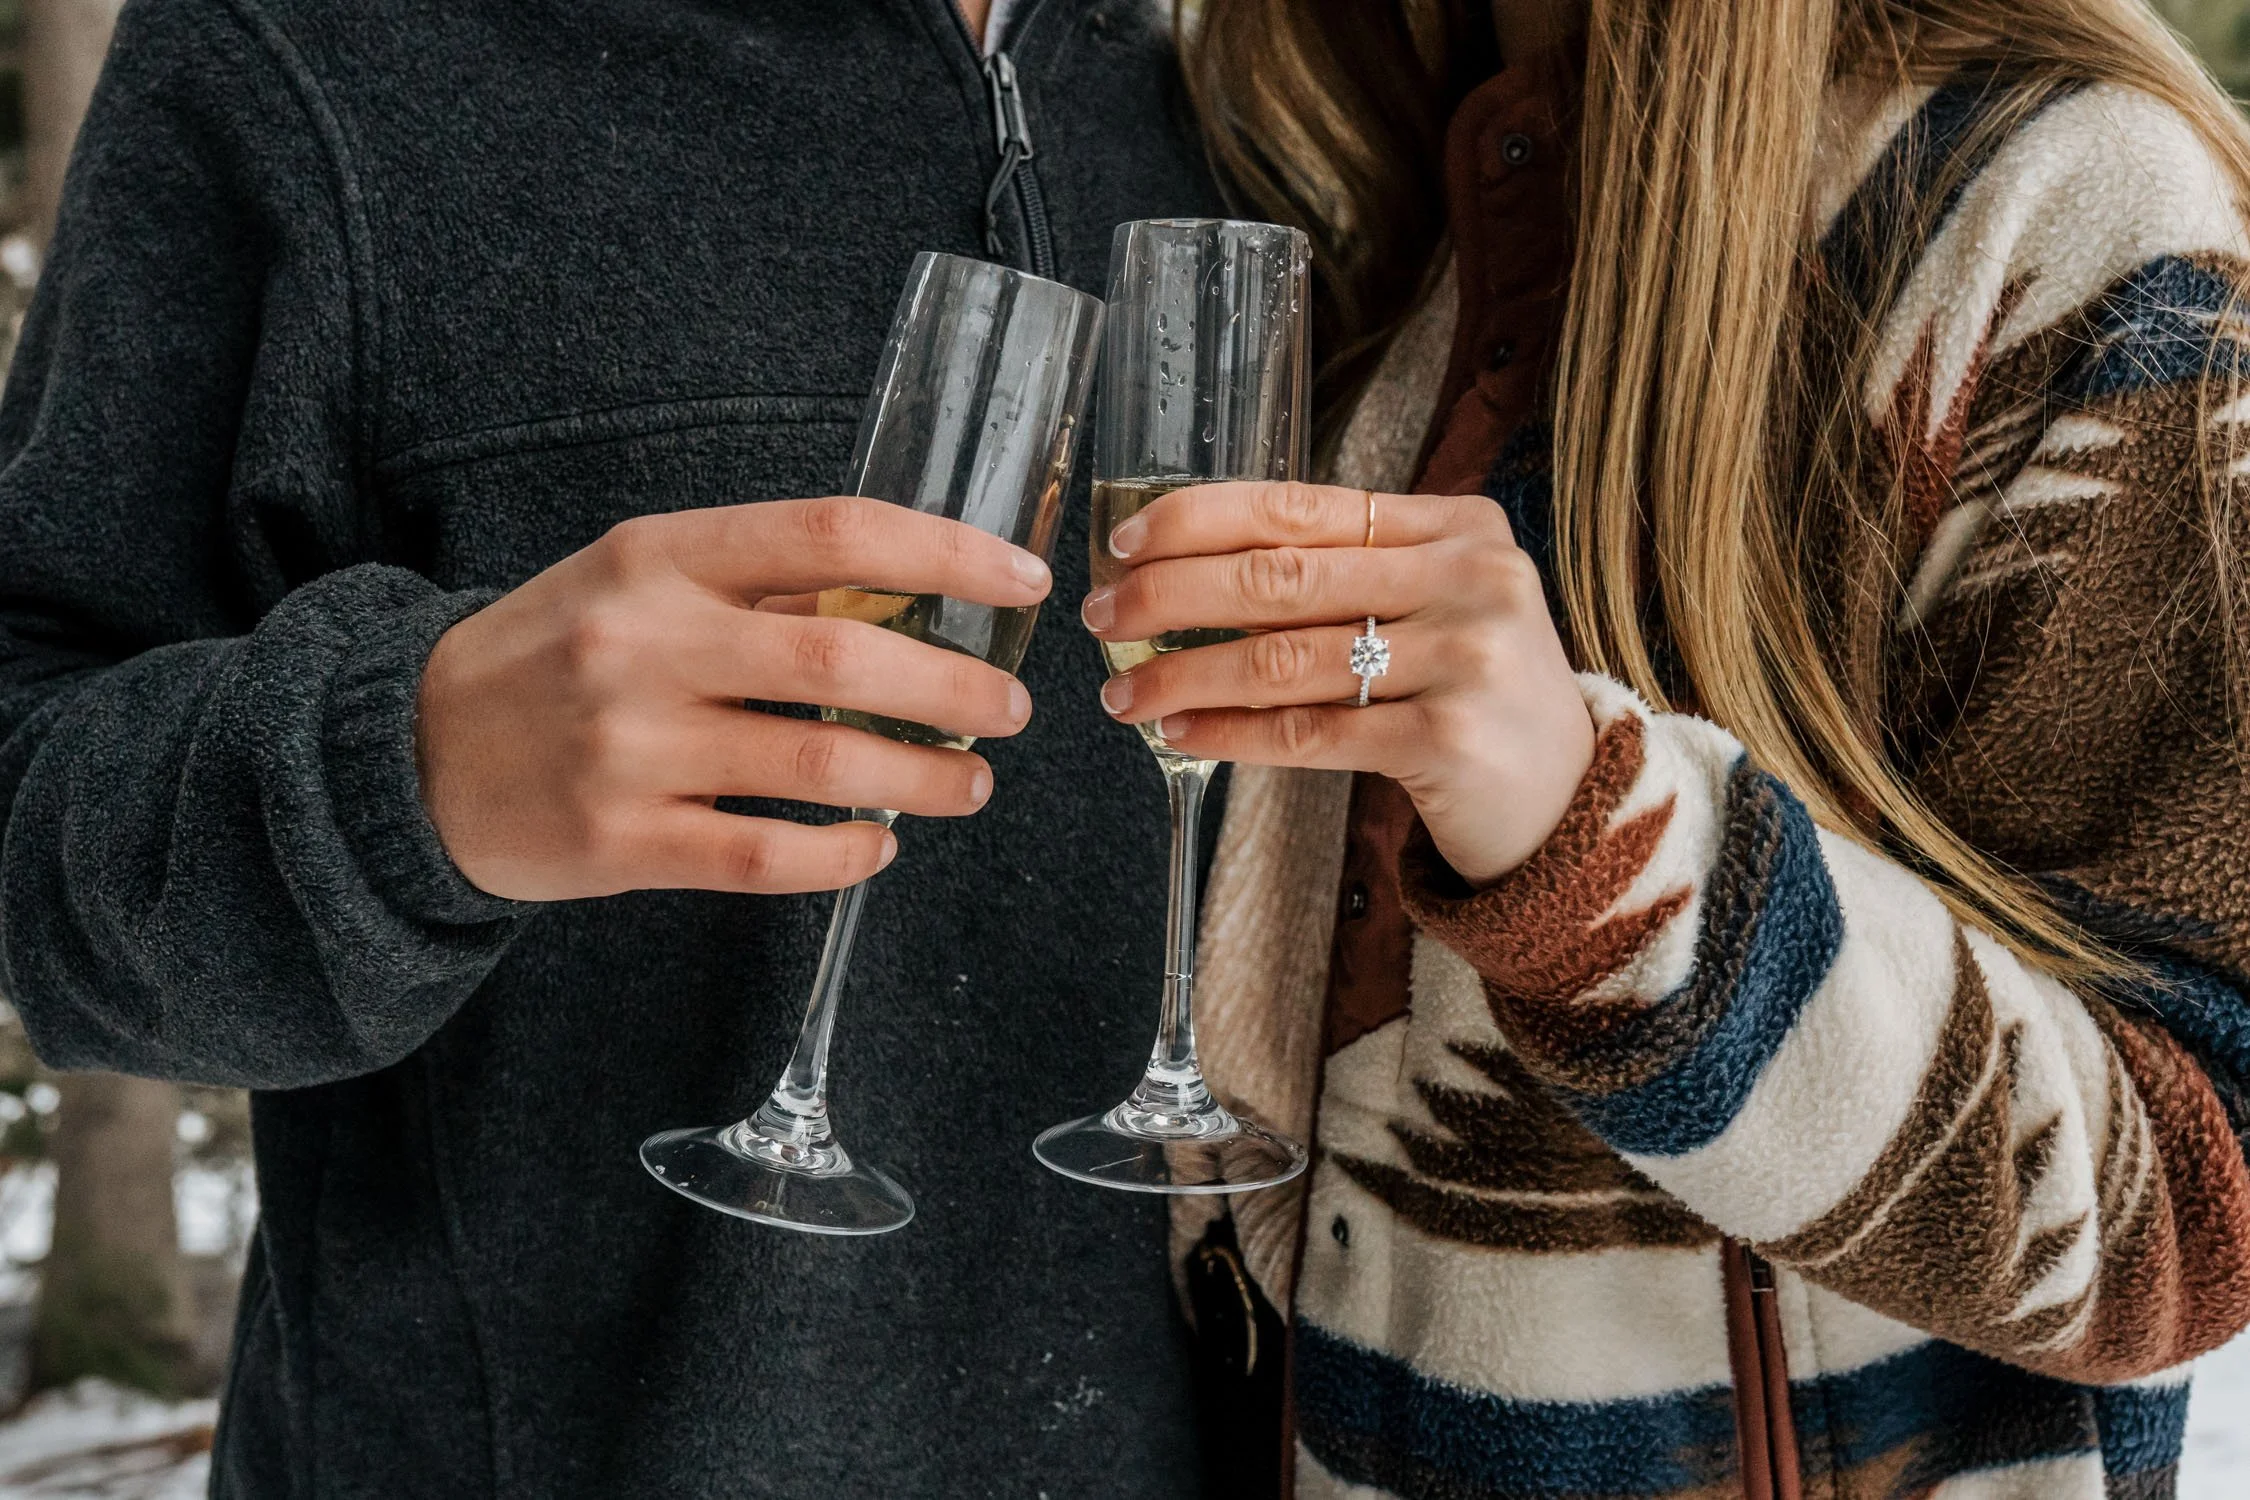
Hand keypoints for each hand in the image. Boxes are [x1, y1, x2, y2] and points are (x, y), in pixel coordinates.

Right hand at [417, 497, 1048, 900]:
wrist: (406, 751)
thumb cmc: (556, 653)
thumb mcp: (640, 579)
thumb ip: (759, 585)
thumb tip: (911, 601)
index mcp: (661, 554)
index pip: (833, 533)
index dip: (946, 556)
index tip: (1021, 580)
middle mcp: (644, 641)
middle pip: (842, 659)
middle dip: (955, 688)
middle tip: (1011, 709)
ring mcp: (629, 747)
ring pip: (818, 766)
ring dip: (921, 778)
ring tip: (971, 782)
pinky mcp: (618, 843)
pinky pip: (765, 857)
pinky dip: (843, 855)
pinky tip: (880, 846)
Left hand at [1082, 481, 1592, 885]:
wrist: (1572, 799)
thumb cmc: (1478, 694)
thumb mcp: (1437, 604)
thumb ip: (1348, 573)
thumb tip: (1189, 568)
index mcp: (1456, 524)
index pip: (1299, 505)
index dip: (1199, 520)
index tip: (1126, 544)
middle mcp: (1467, 578)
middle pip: (1280, 577)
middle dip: (1170, 595)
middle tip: (1105, 618)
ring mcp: (1464, 657)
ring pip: (1283, 659)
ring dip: (1184, 674)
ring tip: (1125, 694)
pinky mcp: (1449, 738)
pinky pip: (1309, 732)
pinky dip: (1231, 731)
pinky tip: (1180, 730)